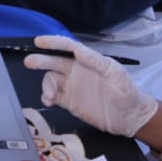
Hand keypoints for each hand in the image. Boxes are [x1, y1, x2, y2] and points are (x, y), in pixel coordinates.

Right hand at [24, 35, 157, 137]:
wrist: (131, 119)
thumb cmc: (127, 92)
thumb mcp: (115, 74)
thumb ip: (97, 61)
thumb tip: (78, 50)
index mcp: (87, 61)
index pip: (67, 47)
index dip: (53, 43)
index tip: (39, 41)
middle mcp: (76, 71)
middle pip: (54, 62)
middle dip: (41, 60)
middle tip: (29, 62)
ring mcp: (71, 86)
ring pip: (51, 80)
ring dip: (46, 85)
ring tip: (49, 95)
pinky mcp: (69, 102)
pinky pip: (53, 96)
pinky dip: (47, 97)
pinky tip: (49, 101)